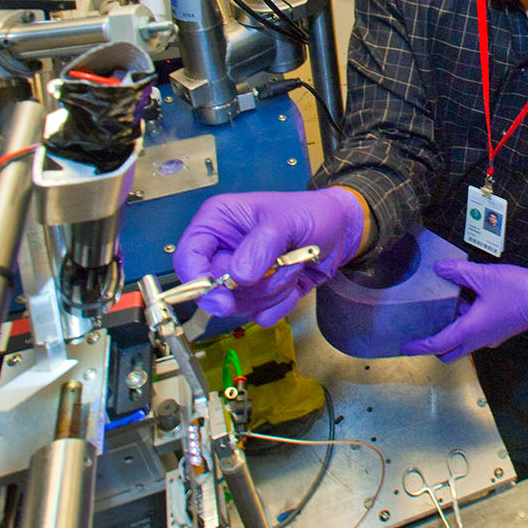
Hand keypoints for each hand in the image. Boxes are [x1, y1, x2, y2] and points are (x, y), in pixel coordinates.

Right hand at [174, 187, 365, 326]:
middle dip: (253, 284)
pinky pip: (260, 315)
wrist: (338, 232)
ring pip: (239, 306)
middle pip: (214, 289)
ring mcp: (239, 276)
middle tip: (281, 264)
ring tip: (292, 265)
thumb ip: (262, 244)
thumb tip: (239, 276)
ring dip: (272, 291)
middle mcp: (223, 250)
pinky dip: (281, 303)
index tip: (221, 297)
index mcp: (218, 222)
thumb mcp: (286, 220)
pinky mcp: (257, 295)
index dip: (198, 281)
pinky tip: (294, 281)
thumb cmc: (310, 213)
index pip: (188, 257)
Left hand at [400, 259, 527, 362]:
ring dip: (451, 328)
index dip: (420, 346)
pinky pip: (475, 332)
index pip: (439, 344)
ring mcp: (490, 337)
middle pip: (450, 351)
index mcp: (472, 330)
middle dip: (434, 346)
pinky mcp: (498, 331)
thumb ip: (458, 272)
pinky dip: (465, 322)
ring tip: (443, 304)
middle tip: (421, 332)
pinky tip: (465, 300)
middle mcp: (479, 339)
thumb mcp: (483, 275)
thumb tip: (438, 268)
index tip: (405, 347)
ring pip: (463, 341)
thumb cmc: (517, 289)